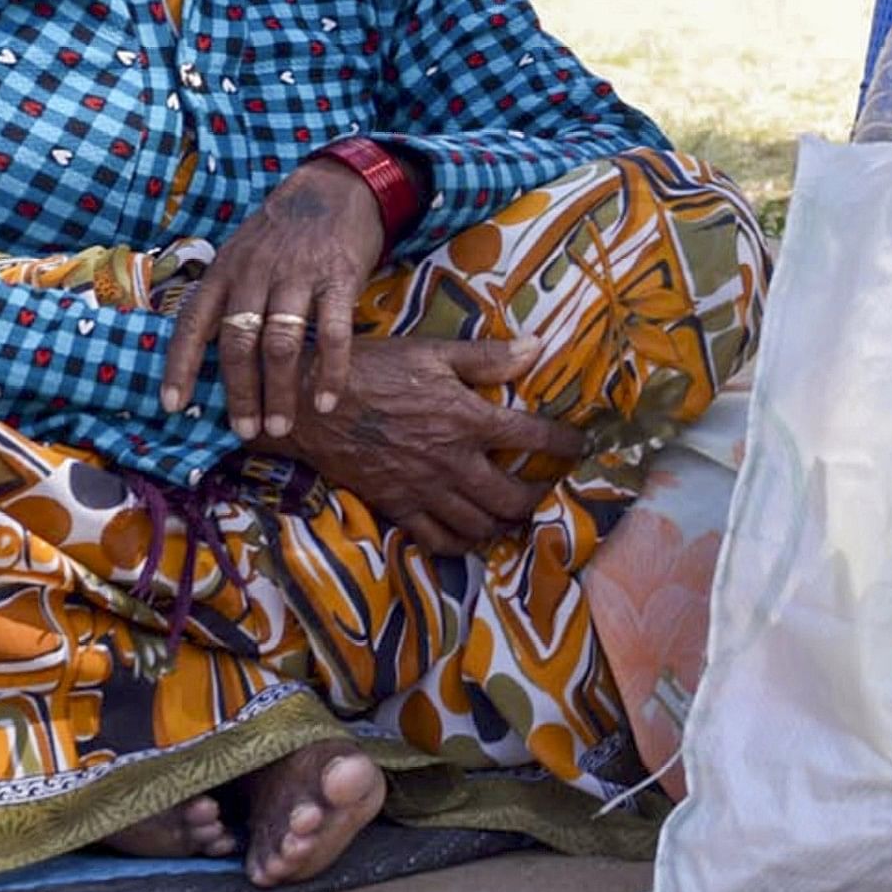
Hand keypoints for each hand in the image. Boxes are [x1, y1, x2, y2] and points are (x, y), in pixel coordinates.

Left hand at [161, 158, 386, 440]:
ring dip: (280, 391)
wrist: (336, 187)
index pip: (193, 323)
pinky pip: (332, 333)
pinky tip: (327, 401)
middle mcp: (255, 274)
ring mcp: (298, 276)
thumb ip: (228, 295)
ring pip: (280, 344)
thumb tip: (211, 354)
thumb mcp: (241, 252)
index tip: (173, 405)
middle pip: (238, 342)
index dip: (180, 365)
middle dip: (240, 392)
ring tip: (282, 425)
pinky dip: (329, 372)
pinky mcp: (339, 278)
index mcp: (224, 270)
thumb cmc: (283, 231)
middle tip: (246, 430)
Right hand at [287, 339, 594, 555]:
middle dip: (539, 496)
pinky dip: (462, 544)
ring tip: (517, 514)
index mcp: (467, 419)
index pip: (534, 438)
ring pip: (480, 525)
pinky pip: (439, 539)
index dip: (565, 444)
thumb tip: (538, 348)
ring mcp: (425, 490)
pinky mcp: (397, 506)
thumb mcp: (432, 353)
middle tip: (548, 488)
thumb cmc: (373, 370)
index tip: (581, 446)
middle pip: (513, 497)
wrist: (310, 405)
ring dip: (506, 523)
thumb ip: (487, 357)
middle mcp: (452, 462)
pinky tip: (473, 536)